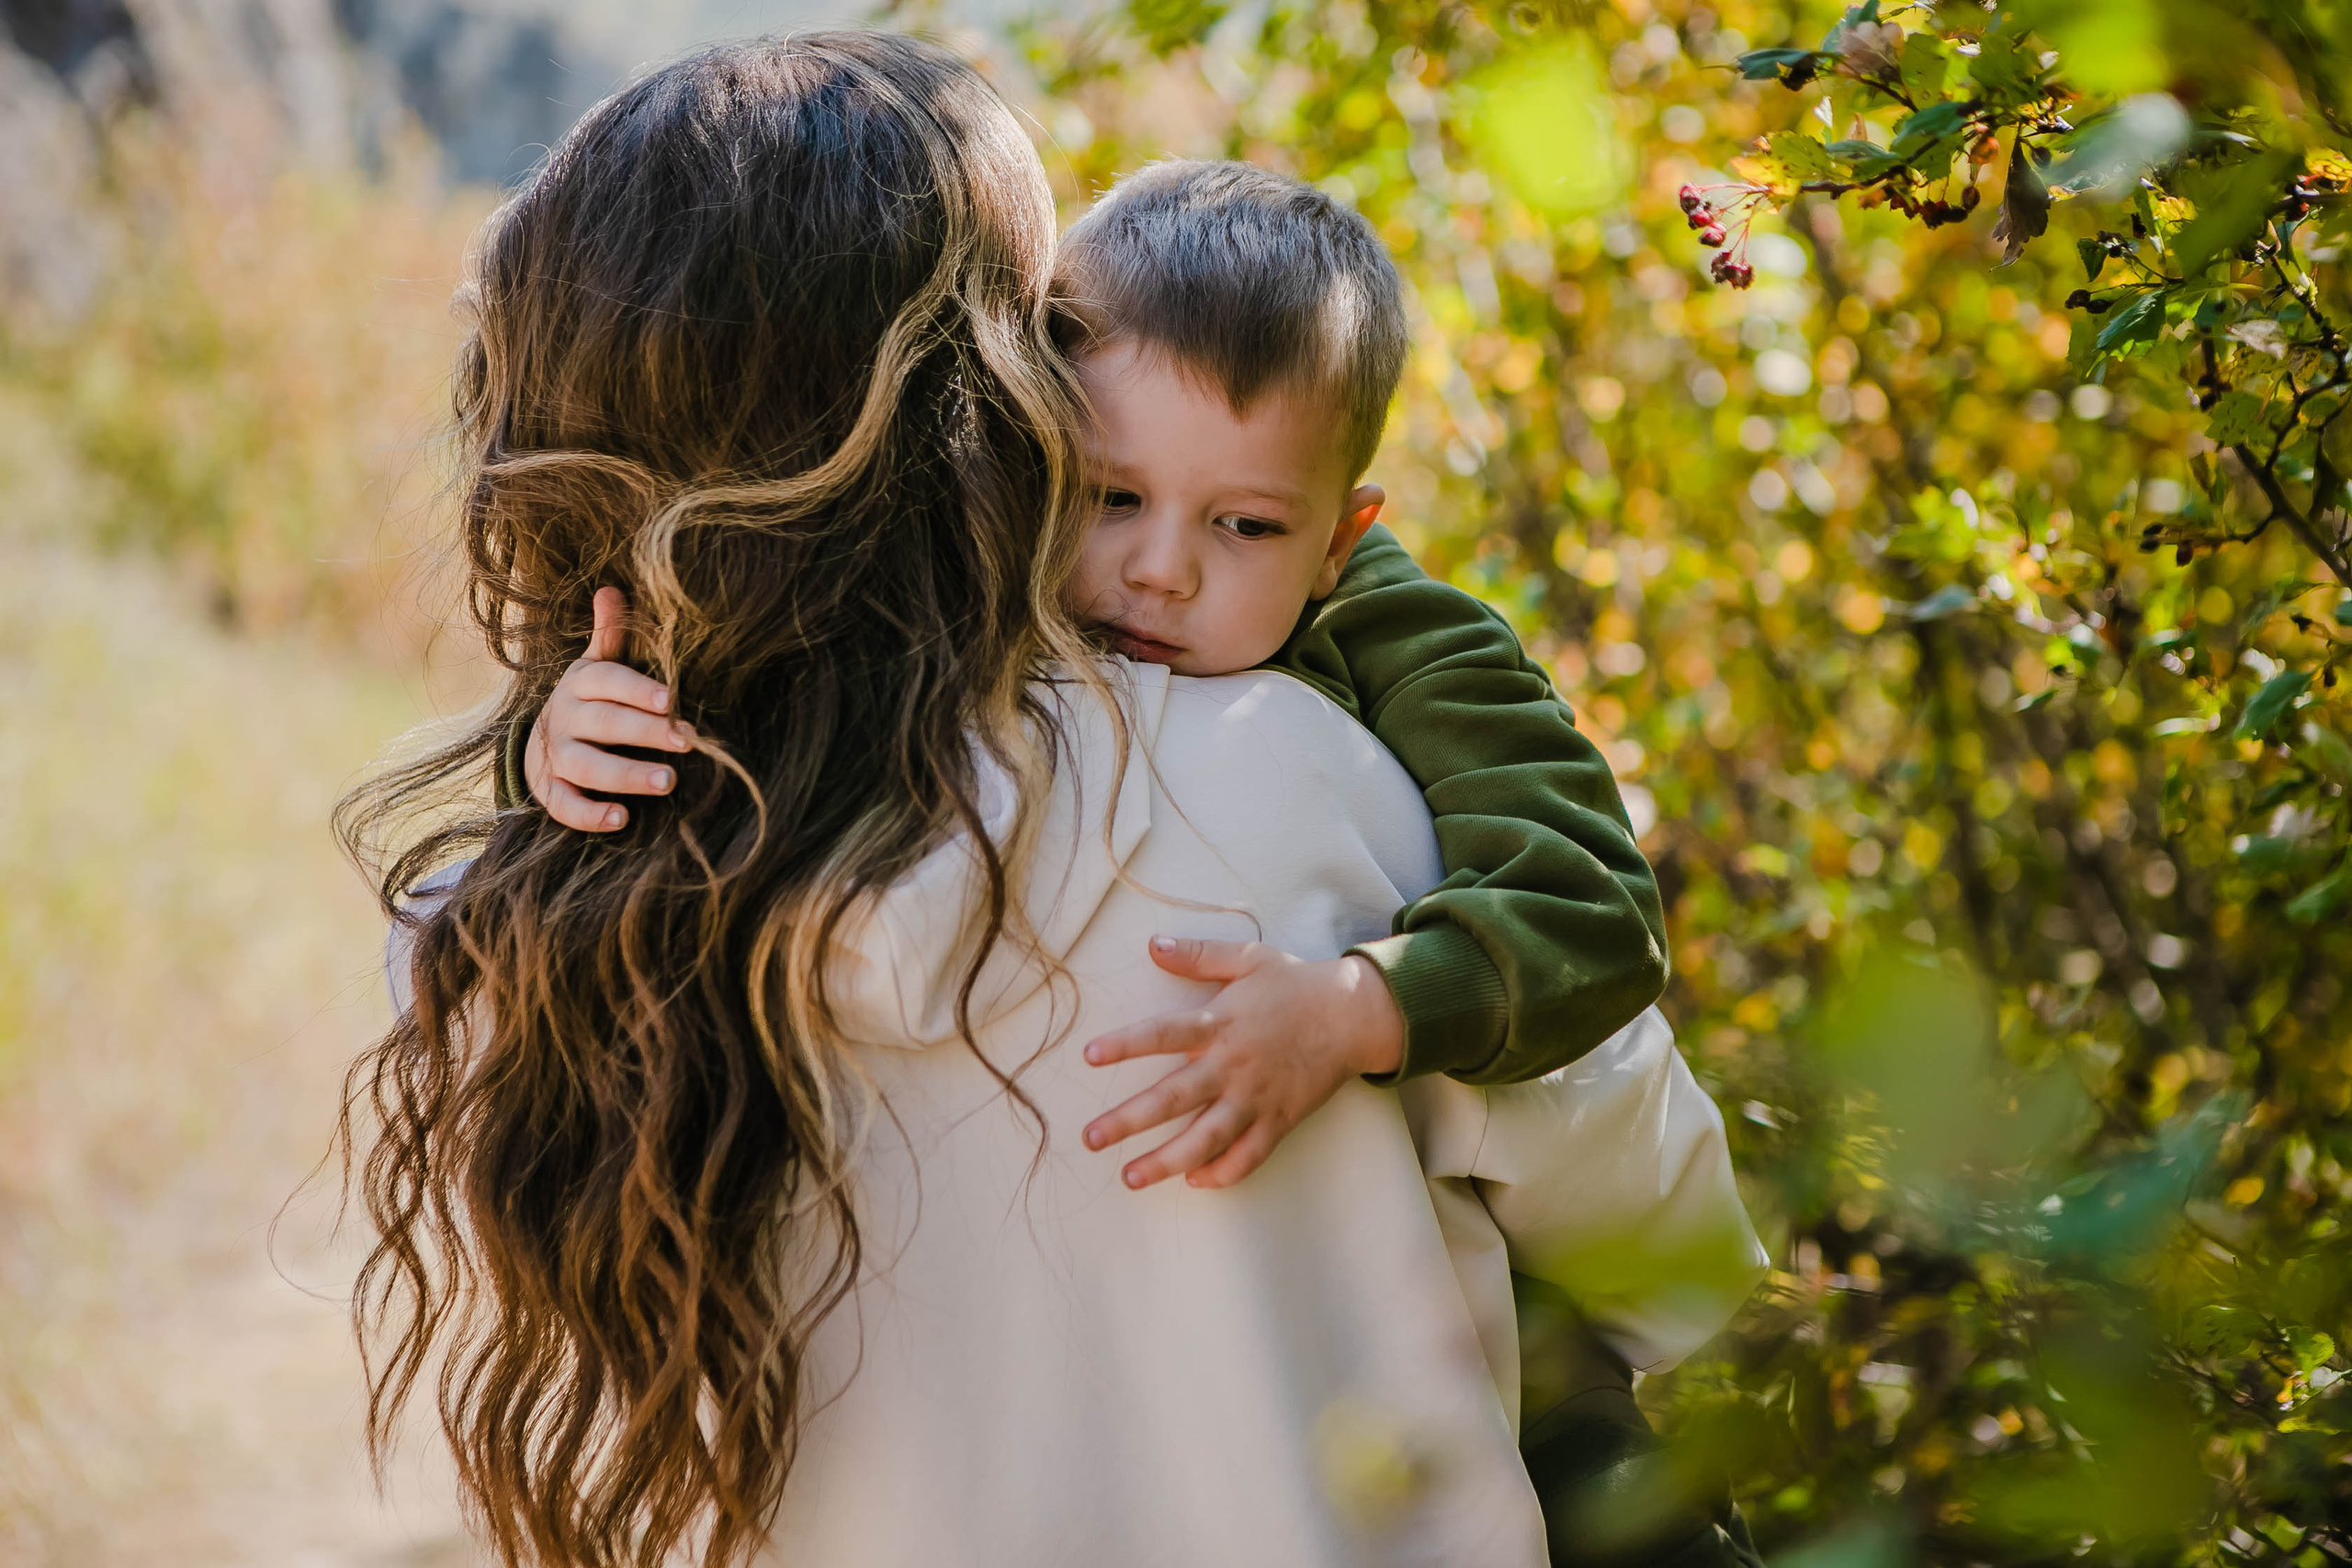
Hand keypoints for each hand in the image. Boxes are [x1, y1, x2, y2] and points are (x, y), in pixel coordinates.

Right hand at [523, 586, 695, 831]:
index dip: (637, 690)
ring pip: (586, 766)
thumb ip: (610, 635)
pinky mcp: (549, 789)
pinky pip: (564, 805)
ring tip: (668, 782)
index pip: (608, 681)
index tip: (670, 700)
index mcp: (581, 684)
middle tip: (687, 742)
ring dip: (626, 776)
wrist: (540, 740)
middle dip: (645, 733)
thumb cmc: (588, 701)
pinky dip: (589, 814)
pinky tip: (621, 819)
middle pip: (604, 724)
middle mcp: (565, 718)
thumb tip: (611, 589)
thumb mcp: (595, 666)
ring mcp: (555, 755)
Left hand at [1080, 937, 1405, 1190]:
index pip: (1163, 1033)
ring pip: (1207, 1139)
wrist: (1355, 1015)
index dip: (1125, 1044)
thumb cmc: (1297, 985)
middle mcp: (1234, 1064)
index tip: (1088, 1056)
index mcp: (1221, 1022)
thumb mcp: (1249, 958)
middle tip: (1091, 1137)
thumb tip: (1152, 944)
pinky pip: (1249, 1156)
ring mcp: (1257, 1098)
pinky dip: (1223, 1173)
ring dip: (1167, 1161)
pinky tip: (1194, 1181)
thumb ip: (1199, 955)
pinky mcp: (1280, 1120)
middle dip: (1130, 1120)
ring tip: (1130, 1177)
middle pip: (1175, 1097)